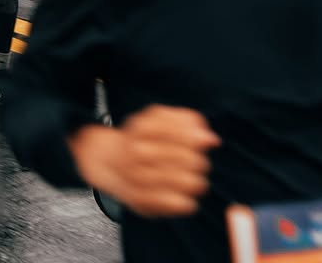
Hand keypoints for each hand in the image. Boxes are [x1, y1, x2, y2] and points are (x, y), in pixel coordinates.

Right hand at [69, 106, 218, 217]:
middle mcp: (139, 151)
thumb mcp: (158, 118)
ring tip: (192, 179)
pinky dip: (186, 201)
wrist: (109, 161)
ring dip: (196, 181)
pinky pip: (178, 204)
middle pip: (191, 160)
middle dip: (199, 161)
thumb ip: (186, 122)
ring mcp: (139, 177)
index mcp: (144, 127)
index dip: (198, 140)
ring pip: (188, 182)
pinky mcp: (142, 201)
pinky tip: (183, 197)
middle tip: (195, 163)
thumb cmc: (140, 139)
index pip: (186, 135)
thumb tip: (212, 139)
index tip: (199, 142)